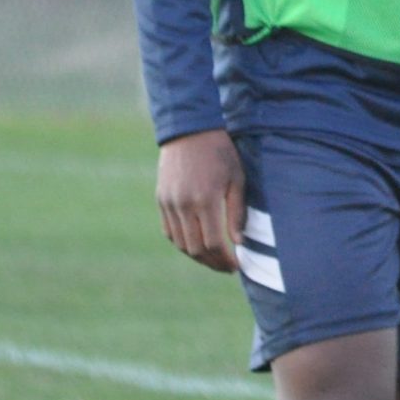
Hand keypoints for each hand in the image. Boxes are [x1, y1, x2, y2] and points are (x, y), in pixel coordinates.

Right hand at [157, 129, 245, 273]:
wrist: (189, 131)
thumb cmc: (220, 153)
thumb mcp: (236, 179)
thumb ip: (236, 212)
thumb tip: (238, 242)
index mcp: (205, 199)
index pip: (213, 243)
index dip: (225, 259)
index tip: (237, 265)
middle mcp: (183, 205)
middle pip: (195, 249)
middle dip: (213, 263)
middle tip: (227, 268)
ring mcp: (169, 204)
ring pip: (180, 243)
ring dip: (197, 256)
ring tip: (214, 260)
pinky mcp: (161, 201)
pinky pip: (169, 232)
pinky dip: (183, 243)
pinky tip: (197, 246)